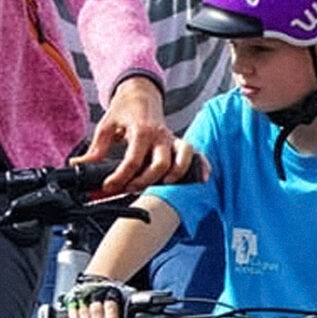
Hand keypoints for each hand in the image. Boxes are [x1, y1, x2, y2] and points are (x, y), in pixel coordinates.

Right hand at [63, 276, 127, 317]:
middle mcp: (95, 293)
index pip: (110, 305)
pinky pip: (72, 310)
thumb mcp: (123, 298)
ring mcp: (83, 296)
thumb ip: (124, 310)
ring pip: (84, 311)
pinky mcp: (73, 300)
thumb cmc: (112, 295)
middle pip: (96, 310)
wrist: (99, 281)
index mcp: (110, 292)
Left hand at [76, 77, 199, 194]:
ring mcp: (172, 139)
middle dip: (146, 180)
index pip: (133, 160)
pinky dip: (201, 166)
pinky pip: (195, 154)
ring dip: (175, 175)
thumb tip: (79, 165)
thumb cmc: (124, 110)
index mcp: (141, 130)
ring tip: (162, 184)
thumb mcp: (106, 126)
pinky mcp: (180, 142)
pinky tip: (201, 178)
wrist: (141, 94)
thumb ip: (96, 149)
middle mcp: (160, 135)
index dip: (120, 176)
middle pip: (160, 165)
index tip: (110, 186)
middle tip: (130, 188)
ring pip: (181, 160)